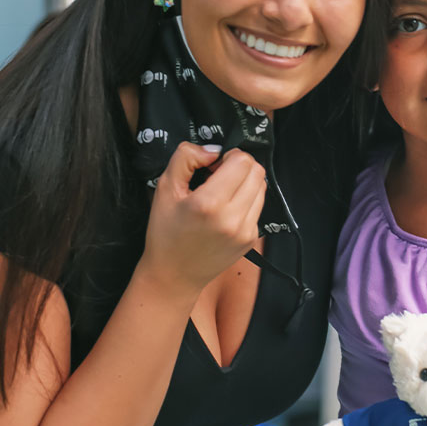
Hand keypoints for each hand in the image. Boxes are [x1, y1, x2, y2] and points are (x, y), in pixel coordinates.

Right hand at [141, 143, 266, 293]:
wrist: (174, 275)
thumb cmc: (166, 232)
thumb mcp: (165, 188)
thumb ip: (186, 158)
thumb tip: (213, 150)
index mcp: (210, 204)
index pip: (242, 162)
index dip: (228, 156)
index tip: (213, 165)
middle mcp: (233, 218)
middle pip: (257, 172)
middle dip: (239, 167)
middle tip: (218, 176)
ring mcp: (246, 230)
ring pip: (262, 187)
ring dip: (245, 182)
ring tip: (222, 193)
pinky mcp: (252, 238)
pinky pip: (258, 206)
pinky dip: (246, 200)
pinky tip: (225, 209)